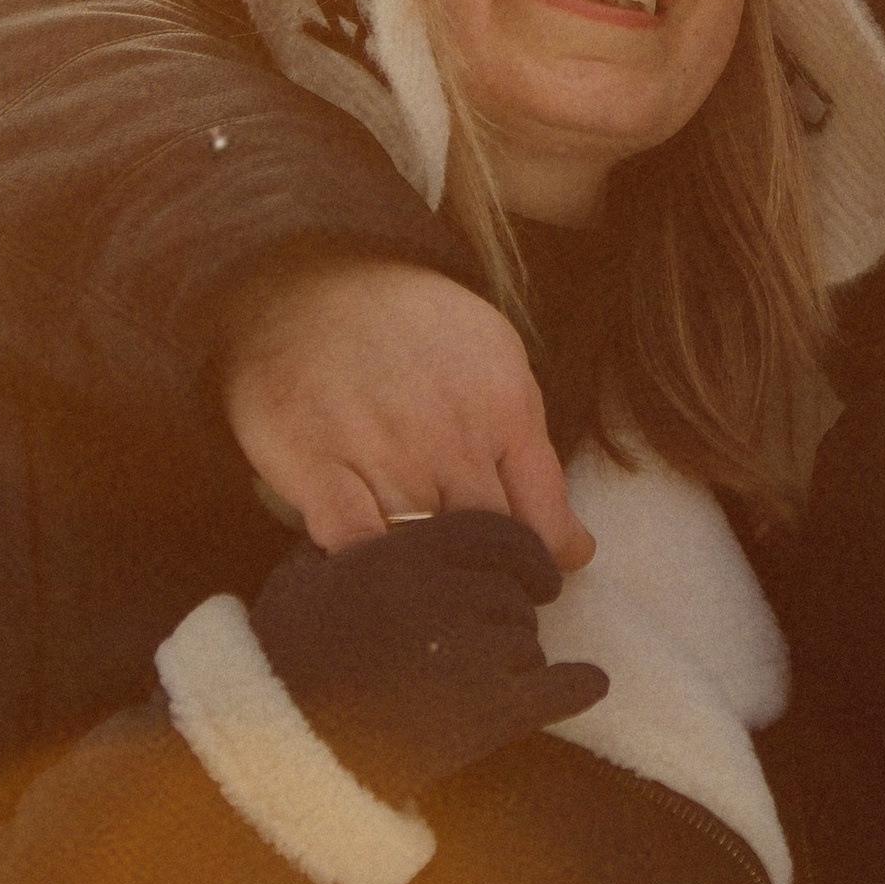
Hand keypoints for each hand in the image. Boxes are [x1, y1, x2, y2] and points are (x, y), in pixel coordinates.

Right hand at [220, 253, 589, 568]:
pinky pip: (352, 543)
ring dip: (432, 585)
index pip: (541, 520)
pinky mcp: (314, 462)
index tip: (529, 584)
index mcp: (503, 405)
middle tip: (477, 603)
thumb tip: (575, 548)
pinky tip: (373, 578)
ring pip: (425, 552)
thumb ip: (533, 458)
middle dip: (490, 582)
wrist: (309, 280)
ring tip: (429, 597)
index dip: (540, 567)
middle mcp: (448, 432)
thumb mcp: (495, 364)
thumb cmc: (411, 330)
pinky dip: (367, 571)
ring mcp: (380, 448)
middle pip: (486, 543)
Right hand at [250, 511, 608, 802]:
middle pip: (513, 595)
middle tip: (483, 641)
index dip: (523, 553)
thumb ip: (357, 535)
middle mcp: (448, 595)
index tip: (534, 571)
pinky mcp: (486, 715)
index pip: (497, 534)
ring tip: (478, 682)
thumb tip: (390, 517)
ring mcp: (472, 656)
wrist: (281, 742)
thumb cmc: (285, 654)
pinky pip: (554, 692)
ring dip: (514, 660)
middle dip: (506, 617)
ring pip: (526, 644)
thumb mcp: (312, 572)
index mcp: (408, 553)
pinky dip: (576, 687)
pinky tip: (591, 682)